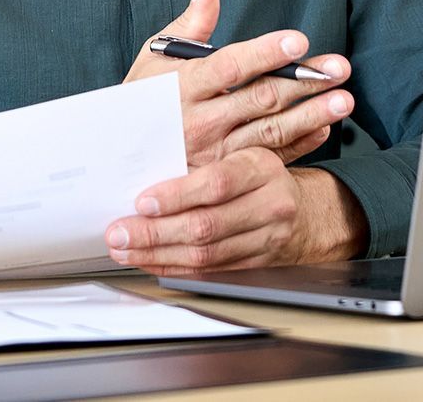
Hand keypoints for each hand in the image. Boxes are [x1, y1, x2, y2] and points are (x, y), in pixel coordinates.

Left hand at [104, 150, 363, 274]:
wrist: (304, 210)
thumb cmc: (258, 174)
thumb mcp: (243, 150)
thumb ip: (204, 154)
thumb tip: (144, 159)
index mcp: (262, 167)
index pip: (217, 183)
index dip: (177, 195)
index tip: (141, 200)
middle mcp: (270, 204)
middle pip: (207, 225)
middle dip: (155, 232)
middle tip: (118, 232)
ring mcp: (266, 239)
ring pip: (206, 254)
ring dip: (157, 254)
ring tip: (124, 249)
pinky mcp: (256, 265)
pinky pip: (209, 271)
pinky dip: (174, 267)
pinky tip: (149, 260)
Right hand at [124, 0, 353, 167]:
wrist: (116, 163)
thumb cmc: (139, 102)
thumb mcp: (153, 59)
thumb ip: (189, 24)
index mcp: (184, 86)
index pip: (230, 66)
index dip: (265, 52)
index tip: (299, 41)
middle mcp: (200, 120)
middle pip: (259, 99)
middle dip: (304, 82)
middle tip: (340, 68)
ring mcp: (214, 153)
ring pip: (270, 132)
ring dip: (311, 115)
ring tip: (344, 100)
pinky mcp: (225, 175)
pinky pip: (268, 160)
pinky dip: (299, 146)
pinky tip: (324, 129)